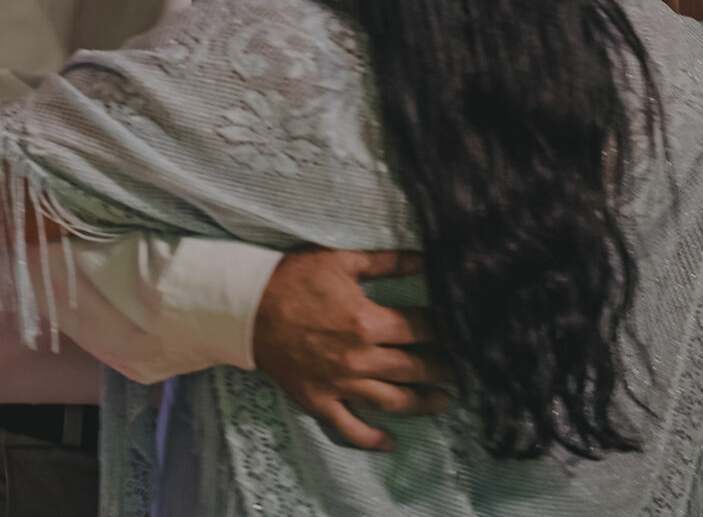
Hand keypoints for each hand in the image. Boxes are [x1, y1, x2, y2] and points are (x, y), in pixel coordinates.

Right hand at [252, 249, 450, 451]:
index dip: (442, 330)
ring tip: (442, 402)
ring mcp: (339, 384)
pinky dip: (371, 439)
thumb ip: (386, 262)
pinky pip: (349, 428)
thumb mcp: (341, 261)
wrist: (246, 306)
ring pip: (391, 401)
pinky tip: (390, 442)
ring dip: (421, 403)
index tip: (455, 332)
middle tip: (456, 370)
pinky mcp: (318, 401)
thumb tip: (425, 259)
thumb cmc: (293, 279)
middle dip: (440, 369)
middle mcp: (359, 358)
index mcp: (367, 321)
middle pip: (413, 368)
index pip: (419, 329)